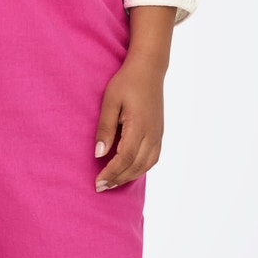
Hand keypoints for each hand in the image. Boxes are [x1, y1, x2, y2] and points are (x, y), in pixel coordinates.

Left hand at [93, 6, 173, 189]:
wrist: (149, 69)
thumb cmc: (126, 83)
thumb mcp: (110, 102)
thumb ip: (105, 129)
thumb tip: (99, 154)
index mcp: (139, 126)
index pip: (125, 159)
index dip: (111, 173)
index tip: (97, 183)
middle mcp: (152, 134)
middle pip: (136, 166)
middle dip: (118, 179)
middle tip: (101, 187)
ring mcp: (158, 134)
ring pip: (146, 165)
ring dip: (129, 176)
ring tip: (112, 182)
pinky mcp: (159, 133)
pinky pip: (153, 158)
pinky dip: (140, 169)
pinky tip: (128, 171)